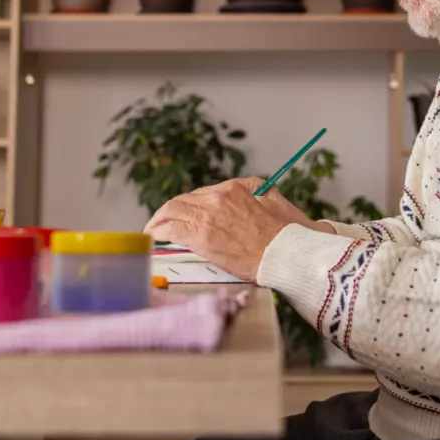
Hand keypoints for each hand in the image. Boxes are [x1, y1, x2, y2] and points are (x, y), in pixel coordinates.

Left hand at [144, 178, 332, 280]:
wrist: (285, 251)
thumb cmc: (286, 232)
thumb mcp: (274, 199)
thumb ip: (255, 192)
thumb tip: (248, 192)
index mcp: (233, 188)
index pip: (202, 194)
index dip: (191, 205)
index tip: (185, 214)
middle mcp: (216, 198)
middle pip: (183, 200)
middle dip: (170, 210)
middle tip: (162, 221)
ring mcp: (207, 216)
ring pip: (172, 210)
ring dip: (159, 219)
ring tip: (153, 229)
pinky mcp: (200, 236)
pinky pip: (170, 228)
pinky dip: (159, 230)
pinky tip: (154, 237)